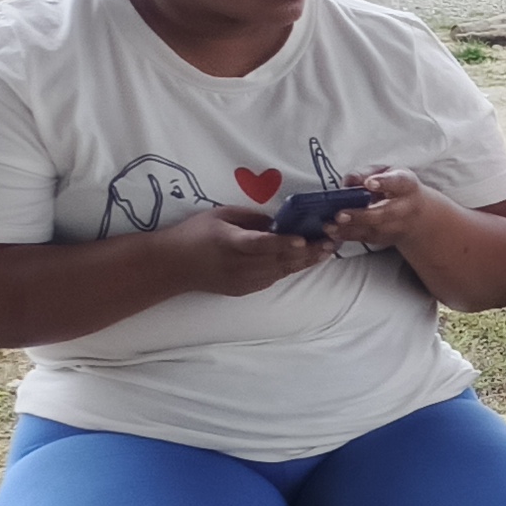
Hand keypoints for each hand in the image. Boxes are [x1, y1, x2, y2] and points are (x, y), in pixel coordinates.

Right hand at [162, 205, 333, 299]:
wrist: (173, 266)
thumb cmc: (195, 234)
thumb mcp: (220, 215)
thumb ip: (251, 218)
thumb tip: (280, 222)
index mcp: (230, 243)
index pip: (260, 244)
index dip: (282, 243)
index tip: (302, 240)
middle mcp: (240, 265)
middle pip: (279, 260)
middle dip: (308, 251)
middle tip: (332, 240)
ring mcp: (244, 281)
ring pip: (282, 271)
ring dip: (306, 261)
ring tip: (327, 249)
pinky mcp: (246, 289)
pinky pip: (274, 278)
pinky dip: (291, 268)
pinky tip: (307, 259)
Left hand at [314, 167, 447, 255]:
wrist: (418, 216)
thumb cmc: (397, 188)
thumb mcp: (387, 172)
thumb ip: (366, 173)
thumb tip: (348, 182)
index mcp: (406, 185)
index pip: (398, 182)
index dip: (384, 183)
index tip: (370, 183)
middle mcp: (405, 208)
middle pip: (385, 213)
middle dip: (362, 215)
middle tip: (340, 214)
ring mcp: (397, 226)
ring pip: (374, 230)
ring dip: (350, 229)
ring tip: (329, 227)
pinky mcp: (386, 238)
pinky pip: (366, 238)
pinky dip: (348, 236)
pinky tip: (332, 233)